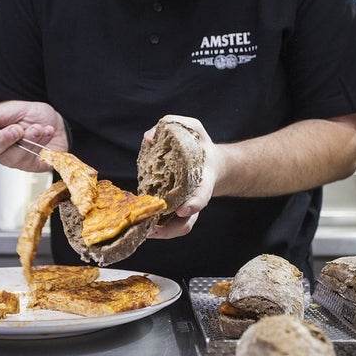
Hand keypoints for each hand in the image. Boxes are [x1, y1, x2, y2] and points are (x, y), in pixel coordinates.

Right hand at [0, 100, 68, 172]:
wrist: (56, 121)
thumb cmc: (33, 115)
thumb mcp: (14, 108)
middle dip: (3, 139)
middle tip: (17, 128)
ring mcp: (13, 159)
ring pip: (11, 158)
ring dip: (26, 140)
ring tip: (37, 128)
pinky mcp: (30, 166)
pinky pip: (30, 159)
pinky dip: (40, 143)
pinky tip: (46, 132)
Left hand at [145, 114, 221, 238]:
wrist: (210, 162)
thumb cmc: (199, 144)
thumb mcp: (192, 127)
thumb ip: (173, 123)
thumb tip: (148, 138)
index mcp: (205, 179)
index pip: (202, 195)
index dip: (194, 203)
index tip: (184, 209)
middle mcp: (197, 197)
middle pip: (189, 221)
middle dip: (173, 227)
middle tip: (155, 229)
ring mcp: (189, 206)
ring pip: (180, 228)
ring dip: (163, 232)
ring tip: (146, 232)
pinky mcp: (179, 210)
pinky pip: (171, 225)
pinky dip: (159, 229)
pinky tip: (144, 227)